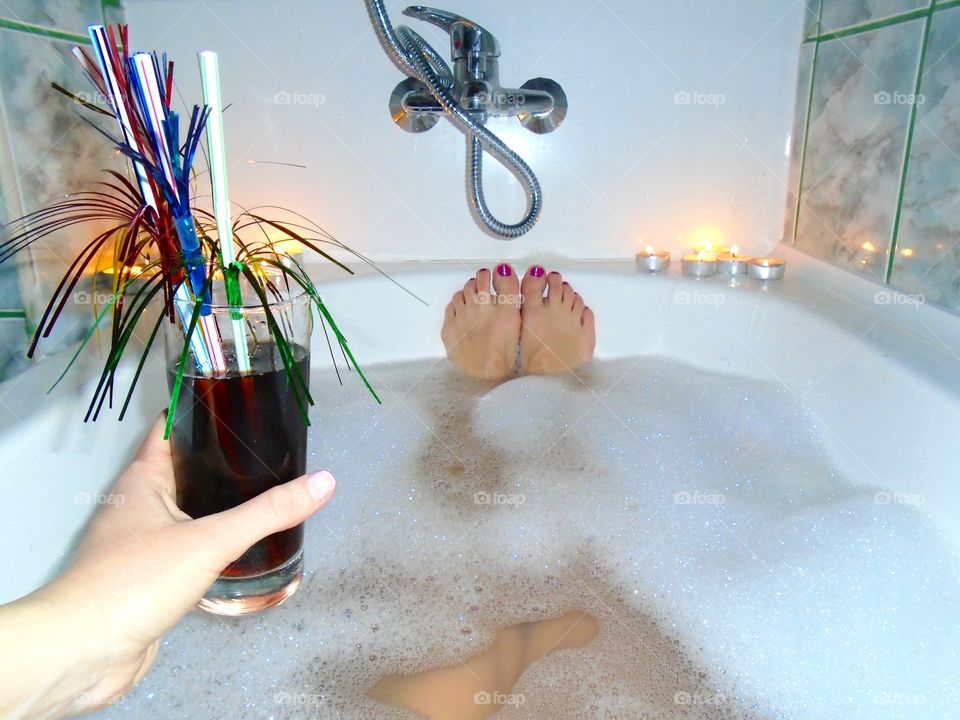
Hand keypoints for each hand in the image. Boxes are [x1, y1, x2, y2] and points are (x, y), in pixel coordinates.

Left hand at [0, 416, 335, 719]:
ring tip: (268, 492)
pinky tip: (243, 547)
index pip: (171, 427)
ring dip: (220, 503)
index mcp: (143, 479)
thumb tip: (324, 481)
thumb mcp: (210, 540)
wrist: (86, 651)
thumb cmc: (136, 581)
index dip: (205, 410)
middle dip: (224, 460)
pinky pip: (186, 547)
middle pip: (184, 468)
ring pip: (187, 510)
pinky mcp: (149, 577)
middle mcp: (138, 504)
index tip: (246, 403)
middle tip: (272, 450)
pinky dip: (213, 542)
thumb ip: (267, 512)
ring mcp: (140, 542)